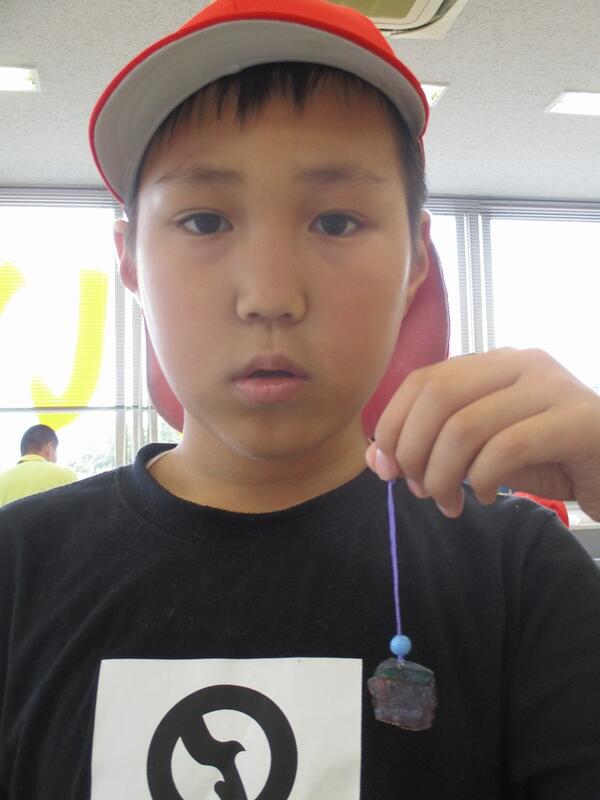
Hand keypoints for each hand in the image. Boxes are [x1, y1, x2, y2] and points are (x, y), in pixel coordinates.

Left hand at [365, 348, 599, 520]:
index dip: (393, 424)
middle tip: (418, 490)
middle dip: (413, 451)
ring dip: (443, 475)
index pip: (422, 380)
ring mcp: (552, 385)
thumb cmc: (547, 457)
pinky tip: (486, 498)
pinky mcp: (578, 418)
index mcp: (492, 361)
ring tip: (448, 503)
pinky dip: (483, 480)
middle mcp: (520, 362)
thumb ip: (433, 445)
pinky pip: (507, 448)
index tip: (385, 468)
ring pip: (466, 426)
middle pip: (437, 397)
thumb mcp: (481, 448)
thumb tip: (376, 458)